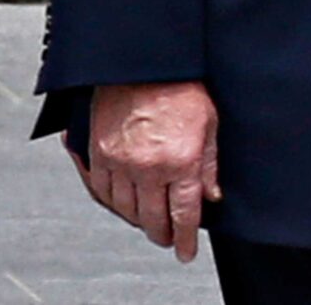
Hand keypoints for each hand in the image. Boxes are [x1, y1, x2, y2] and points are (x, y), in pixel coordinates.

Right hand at [76, 81, 221, 262]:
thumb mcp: (209, 122)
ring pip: (126, 209)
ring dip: (137, 220)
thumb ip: (210, 163)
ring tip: (148, 222)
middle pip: (152, 219)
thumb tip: (212, 195)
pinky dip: (112, 202)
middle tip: (168, 239)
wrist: (142, 60)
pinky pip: (102, 190)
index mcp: (180, 161)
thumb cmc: (180, 84)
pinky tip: (122, 203)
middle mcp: (148, 167)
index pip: (184, 215)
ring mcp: (120, 161)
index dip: (185, 239)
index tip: (185, 251)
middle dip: (162, 234)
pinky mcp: (99, 151)